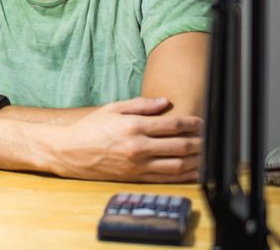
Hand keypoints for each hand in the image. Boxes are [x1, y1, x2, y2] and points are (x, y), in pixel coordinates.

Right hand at [51, 97, 201, 182]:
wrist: (69, 152)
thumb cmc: (89, 129)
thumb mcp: (112, 109)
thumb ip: (140, 105)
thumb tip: (165, 102)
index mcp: (133, 126)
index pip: (171, 124)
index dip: (191, 123)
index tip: (201, 122)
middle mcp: (138, 146)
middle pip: (179, 145)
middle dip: (199, 142)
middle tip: (210, 138)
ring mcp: (138, 164)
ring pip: (177, 164)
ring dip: (196, 160)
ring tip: (207, 155)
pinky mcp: (136, 177)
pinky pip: (166, 178)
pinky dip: (183, 175)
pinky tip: (193, 171)